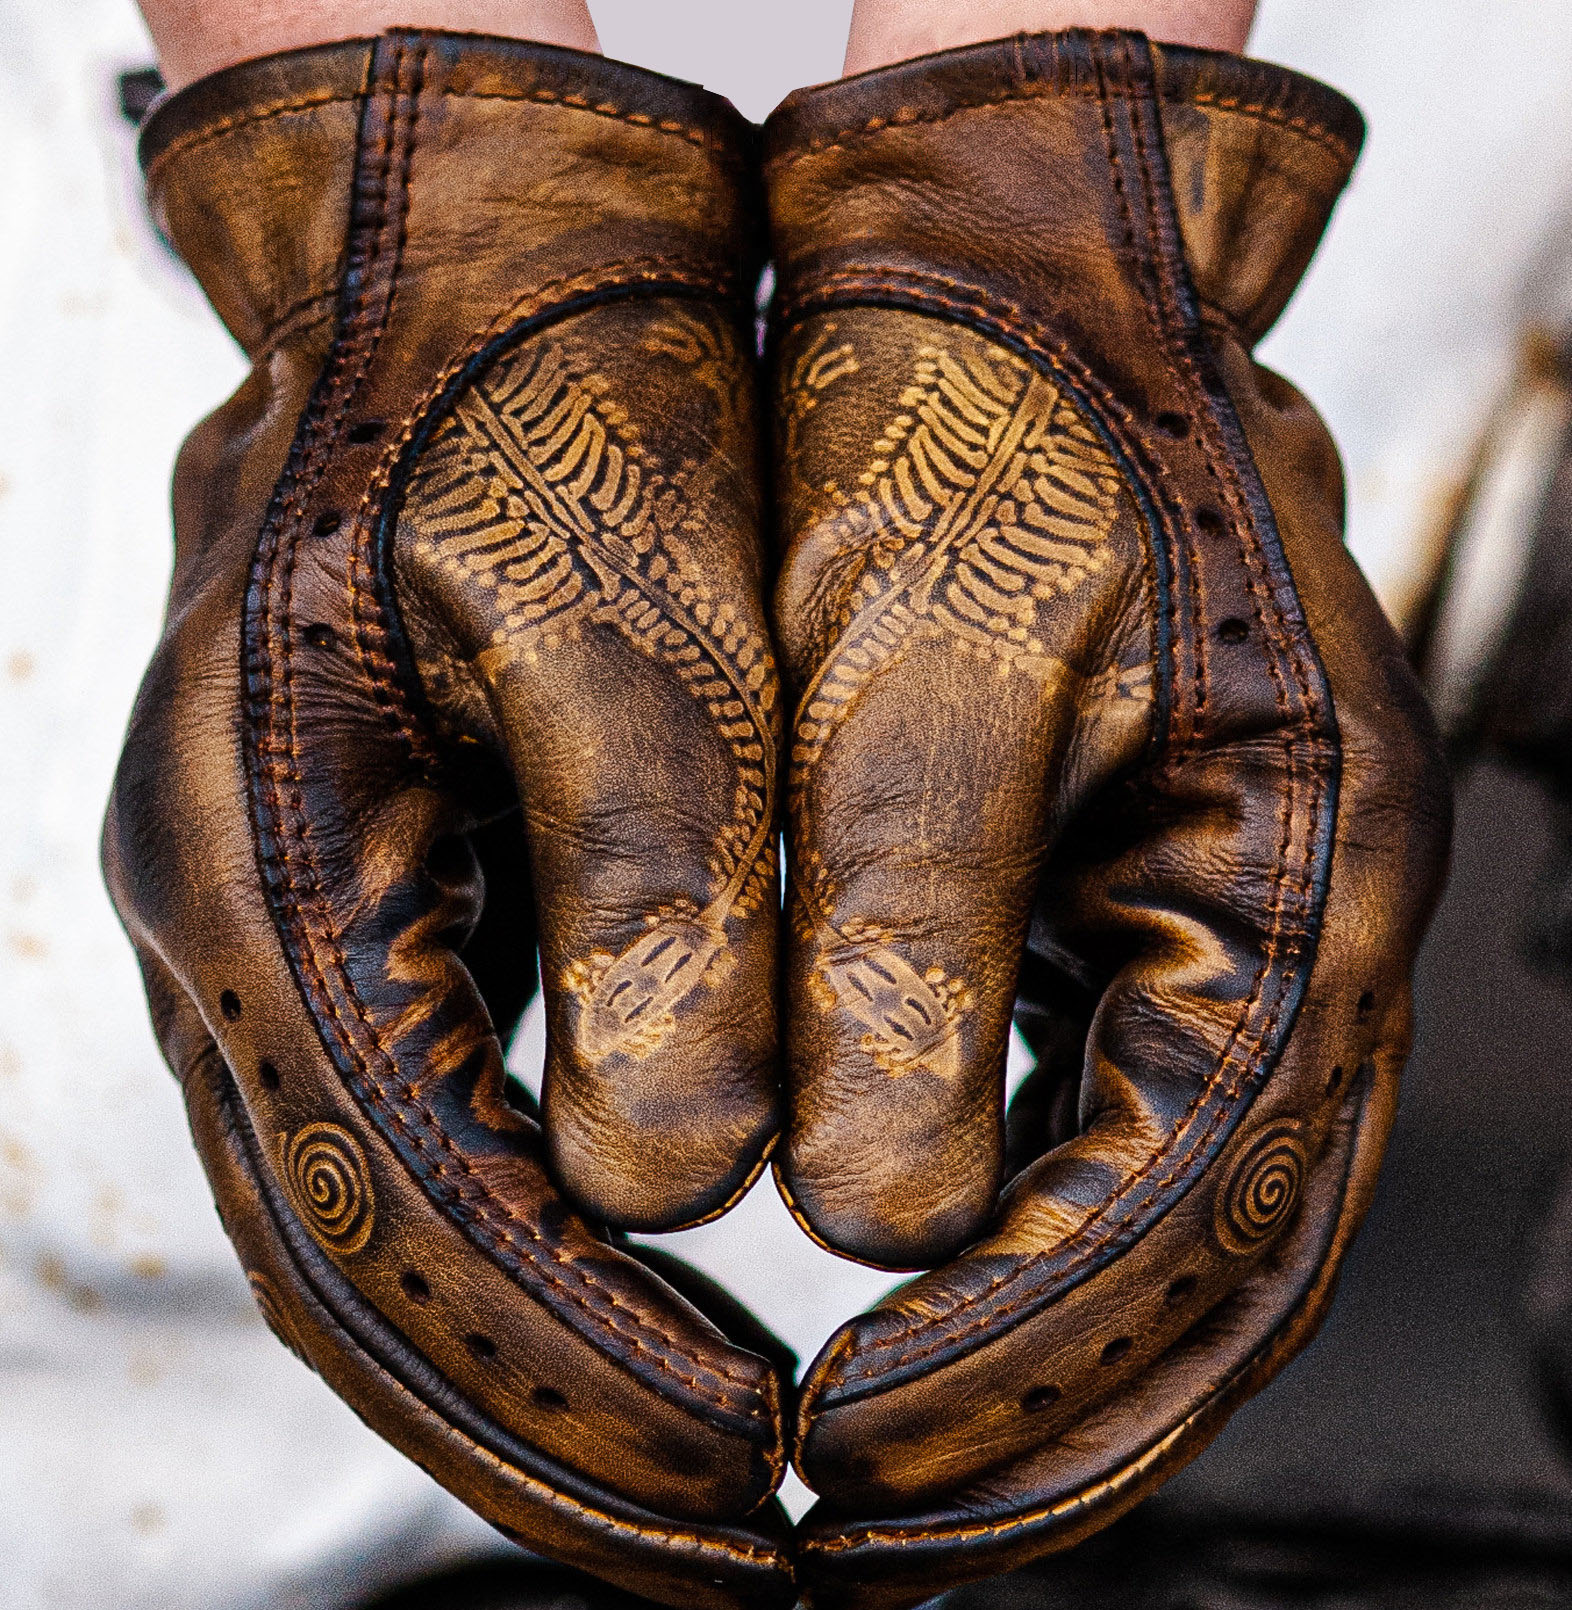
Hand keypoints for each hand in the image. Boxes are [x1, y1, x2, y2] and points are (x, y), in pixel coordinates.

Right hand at [104, 34, 792, 1608]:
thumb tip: (689, 1178)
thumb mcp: (627, 615)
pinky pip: (411, 1143)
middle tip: (730, 1545)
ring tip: (703, 1476)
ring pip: (381, 1237)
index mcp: (279, 848)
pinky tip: (640, 1304)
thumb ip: (661, 896)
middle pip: (372, 1274)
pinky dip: (525, 1264)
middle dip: (552, 1435)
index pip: (421, 1218)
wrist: (465, 253)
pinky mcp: (341, 903)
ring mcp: (269, 919)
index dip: (587, 1382)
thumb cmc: (542, 387)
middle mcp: (236, 913)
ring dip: (536, 1377)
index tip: (750, 1487)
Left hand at [763, 30, 1450, 1607]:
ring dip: (1036, 1369)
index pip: (1177, 1217)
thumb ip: (900, 939)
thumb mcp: (927, 660)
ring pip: (1171, 1232)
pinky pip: (1122, 1142)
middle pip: (1207, 1271)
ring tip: (887, 1473)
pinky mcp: (1166, 909)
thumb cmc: (981, 414)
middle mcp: (1299, 921)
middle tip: (867, 1528)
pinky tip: (917, 1295)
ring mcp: (1245, 927)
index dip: (1009, 1369)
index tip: (847, 1458)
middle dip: (1037, 1426)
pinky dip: (1028, 1256)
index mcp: (1292, 866)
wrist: (1008, 279)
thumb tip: (859, 1210)